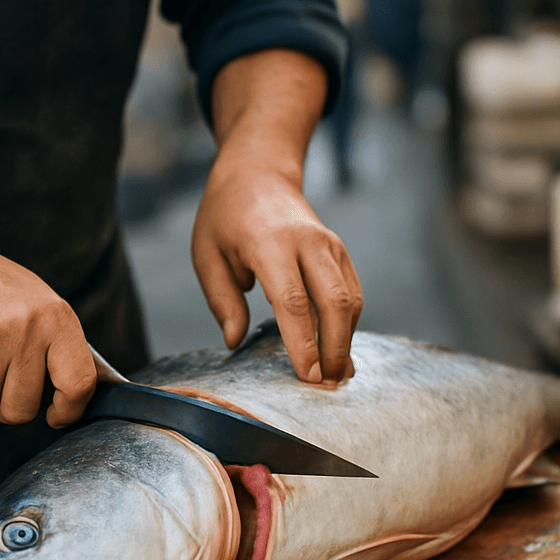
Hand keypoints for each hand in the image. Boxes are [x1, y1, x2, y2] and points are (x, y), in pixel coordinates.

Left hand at [192, 162, 361, 383]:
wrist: (258, 173)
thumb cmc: (225, 217)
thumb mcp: (207, 255)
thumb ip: (222, 300)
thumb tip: (234, 341)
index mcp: (269, 243)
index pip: (293, 301)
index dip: (303, 342)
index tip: (307, 376)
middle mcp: (307, 242)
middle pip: (333, 302)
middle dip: (334, 348)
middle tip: (326, 386)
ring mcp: (329, 244)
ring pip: (350, 299)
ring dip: (346, 340)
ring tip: (336, 376)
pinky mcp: (340, 251)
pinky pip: (352, 292)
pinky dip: (349, 324)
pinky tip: (338, 349)